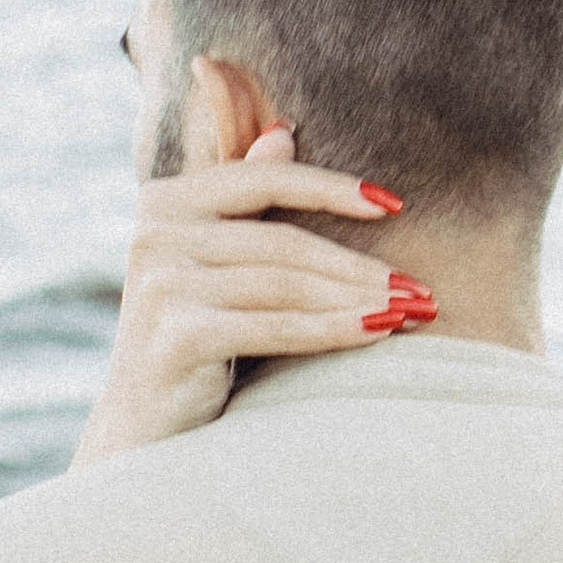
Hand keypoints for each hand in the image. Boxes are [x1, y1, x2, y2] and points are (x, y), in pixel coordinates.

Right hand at [76, 134, 429, 464]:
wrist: (142, 429)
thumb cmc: (192, 340)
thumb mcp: (214, 264)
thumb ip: (241, 198)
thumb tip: (282, 133)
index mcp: (163, 202)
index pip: (263, 178)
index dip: (332, 188)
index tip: (394, 204)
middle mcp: (153, 234)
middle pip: (283, 240)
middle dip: (360, 266)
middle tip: (420, 287)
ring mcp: (160, 285)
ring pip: (285, 283)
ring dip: (358, 299)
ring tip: (410, 311)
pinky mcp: (175, 335)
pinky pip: (275, 326)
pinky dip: (332, 329)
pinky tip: (376, 333)